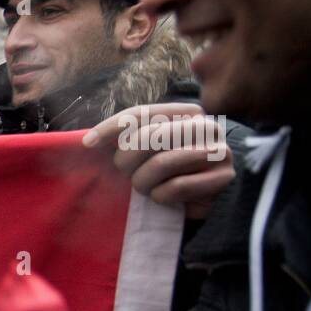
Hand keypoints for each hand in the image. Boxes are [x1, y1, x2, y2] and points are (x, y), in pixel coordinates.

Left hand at [84, 103, 233, 218]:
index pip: (142, 113)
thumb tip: (87, 141)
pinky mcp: (223, 178)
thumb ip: (125, 136)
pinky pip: (176, 188)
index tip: (88, 144)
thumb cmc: (165, 171)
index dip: (111, 127)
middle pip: (151, 136)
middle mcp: (206, 126)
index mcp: (186, 112)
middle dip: (127, 161)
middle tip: (126, 175)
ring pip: (162, 164)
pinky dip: (161, 196)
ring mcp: (219, 151)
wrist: (198, 199)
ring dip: (143, 182)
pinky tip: (162, 197)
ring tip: (145, 187)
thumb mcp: (146, 148)